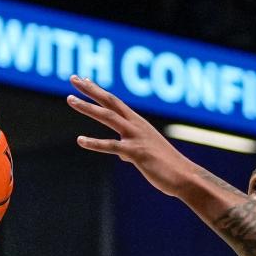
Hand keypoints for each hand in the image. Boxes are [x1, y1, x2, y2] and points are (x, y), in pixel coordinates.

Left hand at [67, 77, 197, 196]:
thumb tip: (123, 156)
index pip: (115, 102)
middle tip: (73, 78)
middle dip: (90, 89)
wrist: (185, 177)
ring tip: (70, 100)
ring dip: (88, 107)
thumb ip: (132, 151)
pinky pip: (112, 146)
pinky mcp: (136, 153)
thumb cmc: (167, 167)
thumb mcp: (147, 154)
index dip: (98, 91)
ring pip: (108, 117)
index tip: (85, 80)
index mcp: (139, 123)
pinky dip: (95, 143)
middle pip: (110, 102)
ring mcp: (136, 137)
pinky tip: (80, 140)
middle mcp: (136, 125)